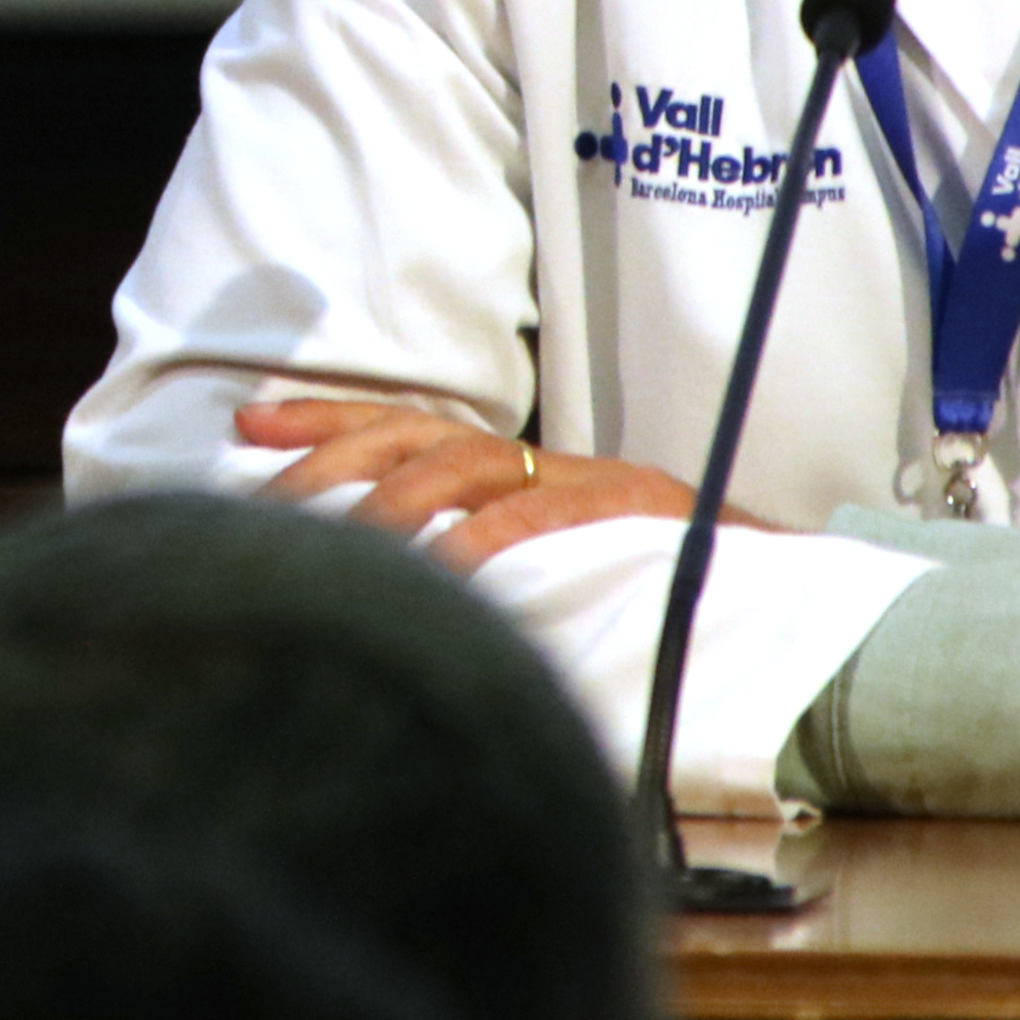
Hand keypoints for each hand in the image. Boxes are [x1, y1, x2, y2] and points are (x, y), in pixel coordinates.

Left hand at [237, 397, 748, 575]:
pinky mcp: (622, 506)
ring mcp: (576, 478)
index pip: (399, 426)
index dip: (322, 422)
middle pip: (413, 434)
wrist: (773, 580)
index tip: (246, 427)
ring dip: (391, 500)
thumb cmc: (650, 583)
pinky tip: (444, 568)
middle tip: (266, 494)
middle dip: (331, 455)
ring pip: (462, 466)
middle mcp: (533, 459)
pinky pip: (537, 517)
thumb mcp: (548, 569)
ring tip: (336, 539)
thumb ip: (477, 567)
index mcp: (508, 468)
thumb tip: (392, 597)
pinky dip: (485, 539)